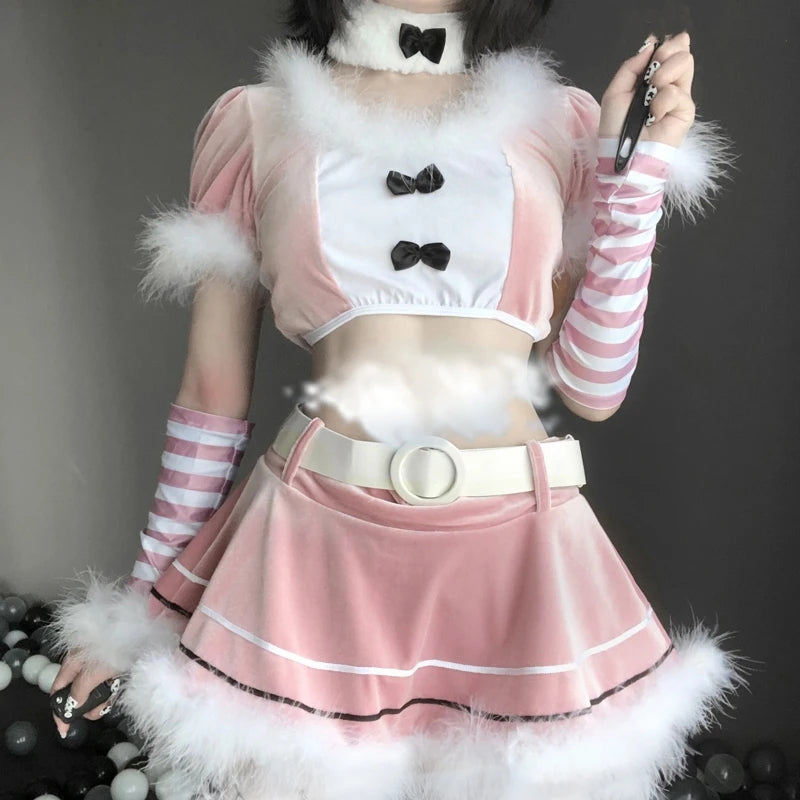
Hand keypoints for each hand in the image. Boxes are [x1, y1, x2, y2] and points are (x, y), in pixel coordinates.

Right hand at [50, 652, 122, 737]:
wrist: (141, 631)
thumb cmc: (113, 648)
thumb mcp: (93, 671)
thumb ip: (79, 689)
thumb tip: (72, 706)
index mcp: (72, 663)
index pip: (58, 690)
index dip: (59, 710)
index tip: (64, 729)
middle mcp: (83, 664)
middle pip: (79, 694)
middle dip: (88, 707)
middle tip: (101, 709)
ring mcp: (99, 666)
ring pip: (96, 692)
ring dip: (103, 701)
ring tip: (112, 698)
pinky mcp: (115, 667)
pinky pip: (109, 686)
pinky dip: (113, 692)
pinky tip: (119, 689)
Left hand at [599, 31, 695, 148]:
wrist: (623, 155)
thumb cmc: (616, 128)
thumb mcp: (615, 92)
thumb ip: (630, 67)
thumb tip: (649, 44)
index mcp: (651, 79)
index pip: (668, 51)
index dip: (666, 44)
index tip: (656, 50)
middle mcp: (668, 85)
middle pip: (680, 52)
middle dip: (666, 55)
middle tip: (652, 73)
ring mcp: (678, 97)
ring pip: (685, 63)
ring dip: (663, 75)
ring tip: (650, 96)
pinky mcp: (685, 111)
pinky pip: (678, 93)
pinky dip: (661, 102)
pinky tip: (653, 116)